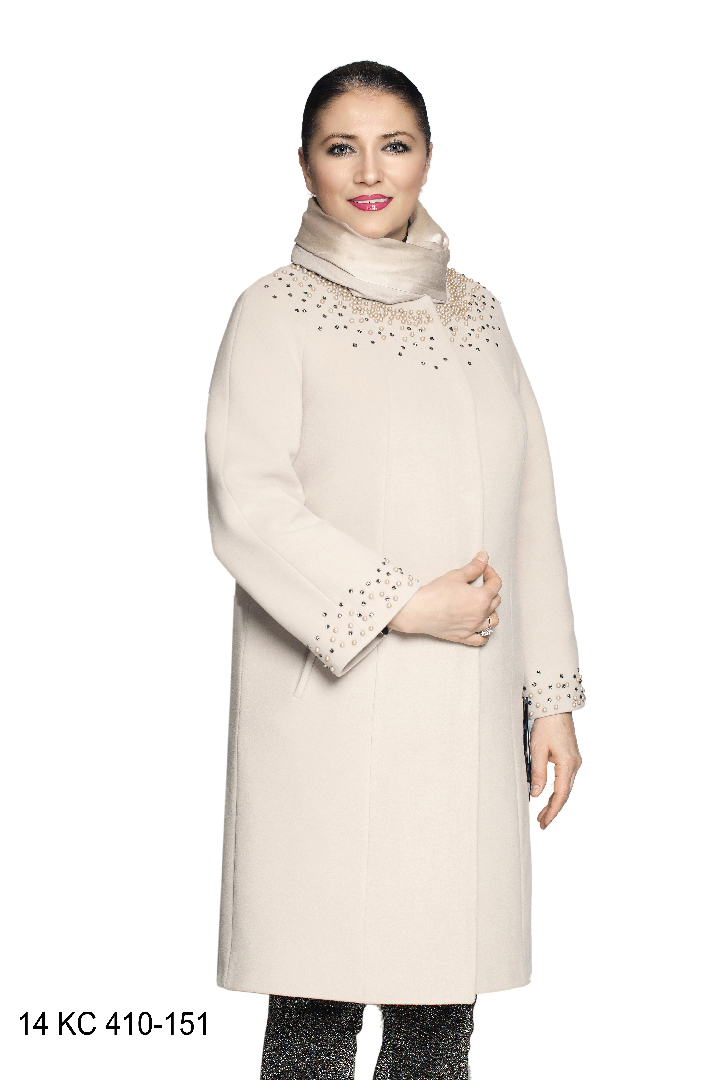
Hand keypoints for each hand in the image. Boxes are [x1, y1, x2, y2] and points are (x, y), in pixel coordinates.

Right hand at [388, 552, 501, 645]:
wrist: (417, 610)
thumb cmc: (434, 593)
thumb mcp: (456, 575)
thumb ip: (473, 567)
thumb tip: (483, 558)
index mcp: (481, 598)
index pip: (496, 584)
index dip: (491, 573)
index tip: (483, 569)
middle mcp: (480, 615)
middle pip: (496, 601)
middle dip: (491, 589)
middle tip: (480, 583)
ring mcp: (473, 628)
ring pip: (493, 621)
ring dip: (491, 611)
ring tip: (482, 604)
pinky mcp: (463, 637)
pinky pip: (481, 639)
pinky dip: (485, 633)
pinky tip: (480, 625)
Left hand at [530, 713, 581, 828]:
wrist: (556, 706)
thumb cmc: (546, 725)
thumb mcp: (537, 749)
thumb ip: (538, 773)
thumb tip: (537, 795)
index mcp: (568, 764)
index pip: (560, 795)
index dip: (552, 811)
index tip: (543, 823)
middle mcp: (575, 764)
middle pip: (565, 794)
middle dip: (553, 809)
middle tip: (541, 823)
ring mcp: (574, 760)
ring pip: (565, 787)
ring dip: (555, 800)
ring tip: (542, 813)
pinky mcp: (571, 756)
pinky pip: (565, 779)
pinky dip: (557, 790)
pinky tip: (549, 795)